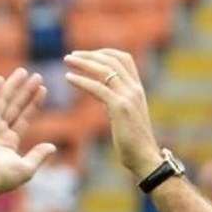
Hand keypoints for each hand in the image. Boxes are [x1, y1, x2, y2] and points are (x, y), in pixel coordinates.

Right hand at [0, 67, 56, 196]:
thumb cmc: (2, 178)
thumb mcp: (26, 168)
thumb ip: (38, 155)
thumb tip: (52, 147)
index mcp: (9, 141)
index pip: (24, 117)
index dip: (33, 104)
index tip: (43, 90)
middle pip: (15, 106)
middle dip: (26, 91)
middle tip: (37, 76)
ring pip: (3, 101)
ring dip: (13, 86)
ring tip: (23, 72)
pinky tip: (0, 79)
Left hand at [64, 49, 160, 178]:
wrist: (145, 159)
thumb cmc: (133, 143)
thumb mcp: (126, 116)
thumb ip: (116, 102)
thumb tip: (103, 96)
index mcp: (138, 89)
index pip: (124, 59)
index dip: (104, 53)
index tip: (86, 55)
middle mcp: (135, 89)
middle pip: (112, 60)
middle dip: (89, 55)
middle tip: (70, 56)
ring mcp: (128, 97)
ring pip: (104, 70)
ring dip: (83, 63)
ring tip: (67, 61)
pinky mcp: (120, 107)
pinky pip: (97, 88)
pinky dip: (81, 80)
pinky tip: (68, 78)